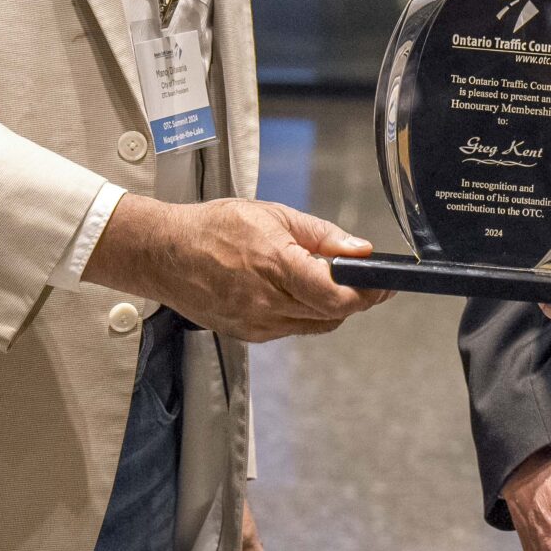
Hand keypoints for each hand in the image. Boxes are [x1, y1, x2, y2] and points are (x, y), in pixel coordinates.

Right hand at [84, 195, 389, 341]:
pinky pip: (292, 329)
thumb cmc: (215, 228)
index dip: (367, 292)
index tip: (384, 283)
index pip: (335, 294)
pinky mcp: (248, 335)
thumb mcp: (274, 215)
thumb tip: (361, 250)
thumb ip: (322, 236)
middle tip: (369, 281)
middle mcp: (266, 302)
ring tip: (331, 281)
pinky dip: (305, 313)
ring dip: (332, 306)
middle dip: (357, 298)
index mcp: (275, 264)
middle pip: (332, 313)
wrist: (165, 253)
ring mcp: (256, 323)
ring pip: (316, 324)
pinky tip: (298, 291)